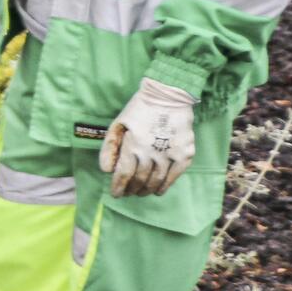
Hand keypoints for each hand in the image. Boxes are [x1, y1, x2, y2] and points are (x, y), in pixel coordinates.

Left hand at [99, 78, 195, 196]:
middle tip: (127, 194)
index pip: (123, 174)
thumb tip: (106, 171)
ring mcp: (170, 154)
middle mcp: (151, 153)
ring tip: (140, 193)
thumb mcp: (118, 124)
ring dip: (146, 190)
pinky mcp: (185, 154)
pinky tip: (158, 190)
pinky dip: (164, 186)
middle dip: (131, 190)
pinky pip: (174, 176)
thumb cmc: (139, 109)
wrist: (169, 96)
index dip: (118, 187)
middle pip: (139, 180)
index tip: (115, 194)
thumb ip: (110, 147)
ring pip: (156, 181)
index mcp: (133, 145)